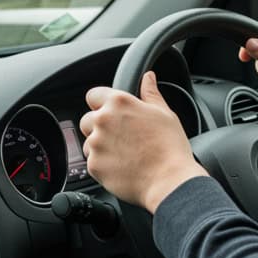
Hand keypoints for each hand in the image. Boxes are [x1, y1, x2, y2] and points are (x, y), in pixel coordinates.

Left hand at [79, 71, 208, 212]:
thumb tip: (148, 77)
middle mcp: (103, 120)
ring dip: (100, 146)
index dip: (102, 103)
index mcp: (119, 103)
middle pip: (88, 119)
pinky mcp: (93, 165)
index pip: (93, 95)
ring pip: (89, 142)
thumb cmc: (170, 147)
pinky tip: (123, 166)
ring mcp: (96, 144)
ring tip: (124, 154)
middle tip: (122, 136)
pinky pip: (92, 162)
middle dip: (100, 127)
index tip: (110, 111)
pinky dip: (104, 164)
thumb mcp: (164, 113)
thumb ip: (151, 93)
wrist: (169, 180)